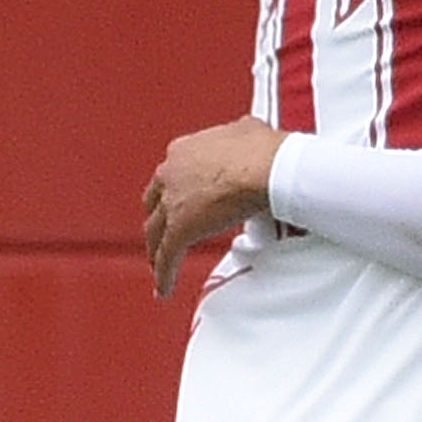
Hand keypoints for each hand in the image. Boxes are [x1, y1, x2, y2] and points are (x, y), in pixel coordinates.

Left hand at [145, 117, 288, 297]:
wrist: (266, 166)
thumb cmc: (262, 148)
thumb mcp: (246, 131)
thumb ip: (237, 135)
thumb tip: (247, 133)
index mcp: (182, 152)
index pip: (170, 175)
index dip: (174, 190)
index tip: (182, 201)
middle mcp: (170, 175)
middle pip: (155, 204)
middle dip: (158, 219)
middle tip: (164, 232)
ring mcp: (173, 204)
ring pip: (155, 233)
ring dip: (156, 250)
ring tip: (159, 265)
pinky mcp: (181, 230)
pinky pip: (167, 258)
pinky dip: (164, 275)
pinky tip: (164, 290)